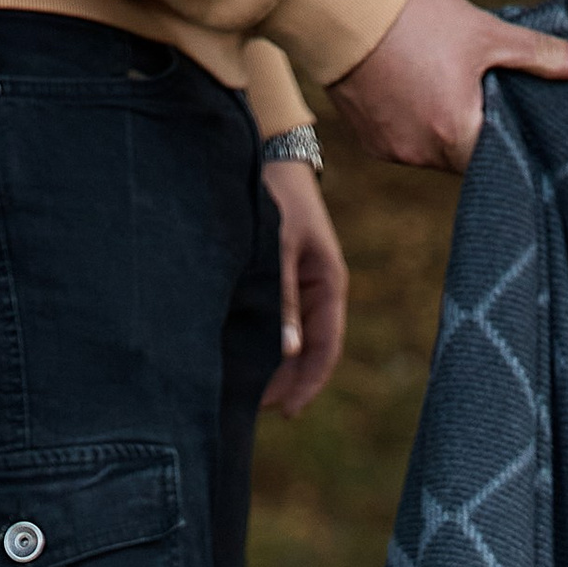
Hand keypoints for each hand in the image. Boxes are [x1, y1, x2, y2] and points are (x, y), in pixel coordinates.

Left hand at [262, 160, 346, 415]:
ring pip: (290, 339)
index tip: (285, 411)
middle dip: (285, 382)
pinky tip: (238, 357)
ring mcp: (298, 286)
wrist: (268, 154)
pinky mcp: (277, 279)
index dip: (308, 383)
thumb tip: (288, 353)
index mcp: (329, 284)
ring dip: (271, 366)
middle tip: (253, 408)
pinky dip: (260, 342)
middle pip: (308, 351)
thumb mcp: (278, 248)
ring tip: (244, 391)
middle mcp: (317, 291)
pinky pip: (274, 321)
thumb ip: (283, 299)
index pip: (326, 348)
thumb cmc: (276, 196)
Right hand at [329, 0, 567, 173]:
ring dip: (446, 125)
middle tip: (485, 90)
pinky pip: (404, 142)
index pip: (502, 159)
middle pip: (469, 157)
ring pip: (436, 150)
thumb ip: (542, 56)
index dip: (514, 138)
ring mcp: (394, 153)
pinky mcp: (371, 143)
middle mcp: (424, 155)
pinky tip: (413, 88)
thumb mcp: (487, 34)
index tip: (520, 116)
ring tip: (445, 83)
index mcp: (457, 135)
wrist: (340, 9)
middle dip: (480, 128)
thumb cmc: (417, 19)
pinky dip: (414, 122)